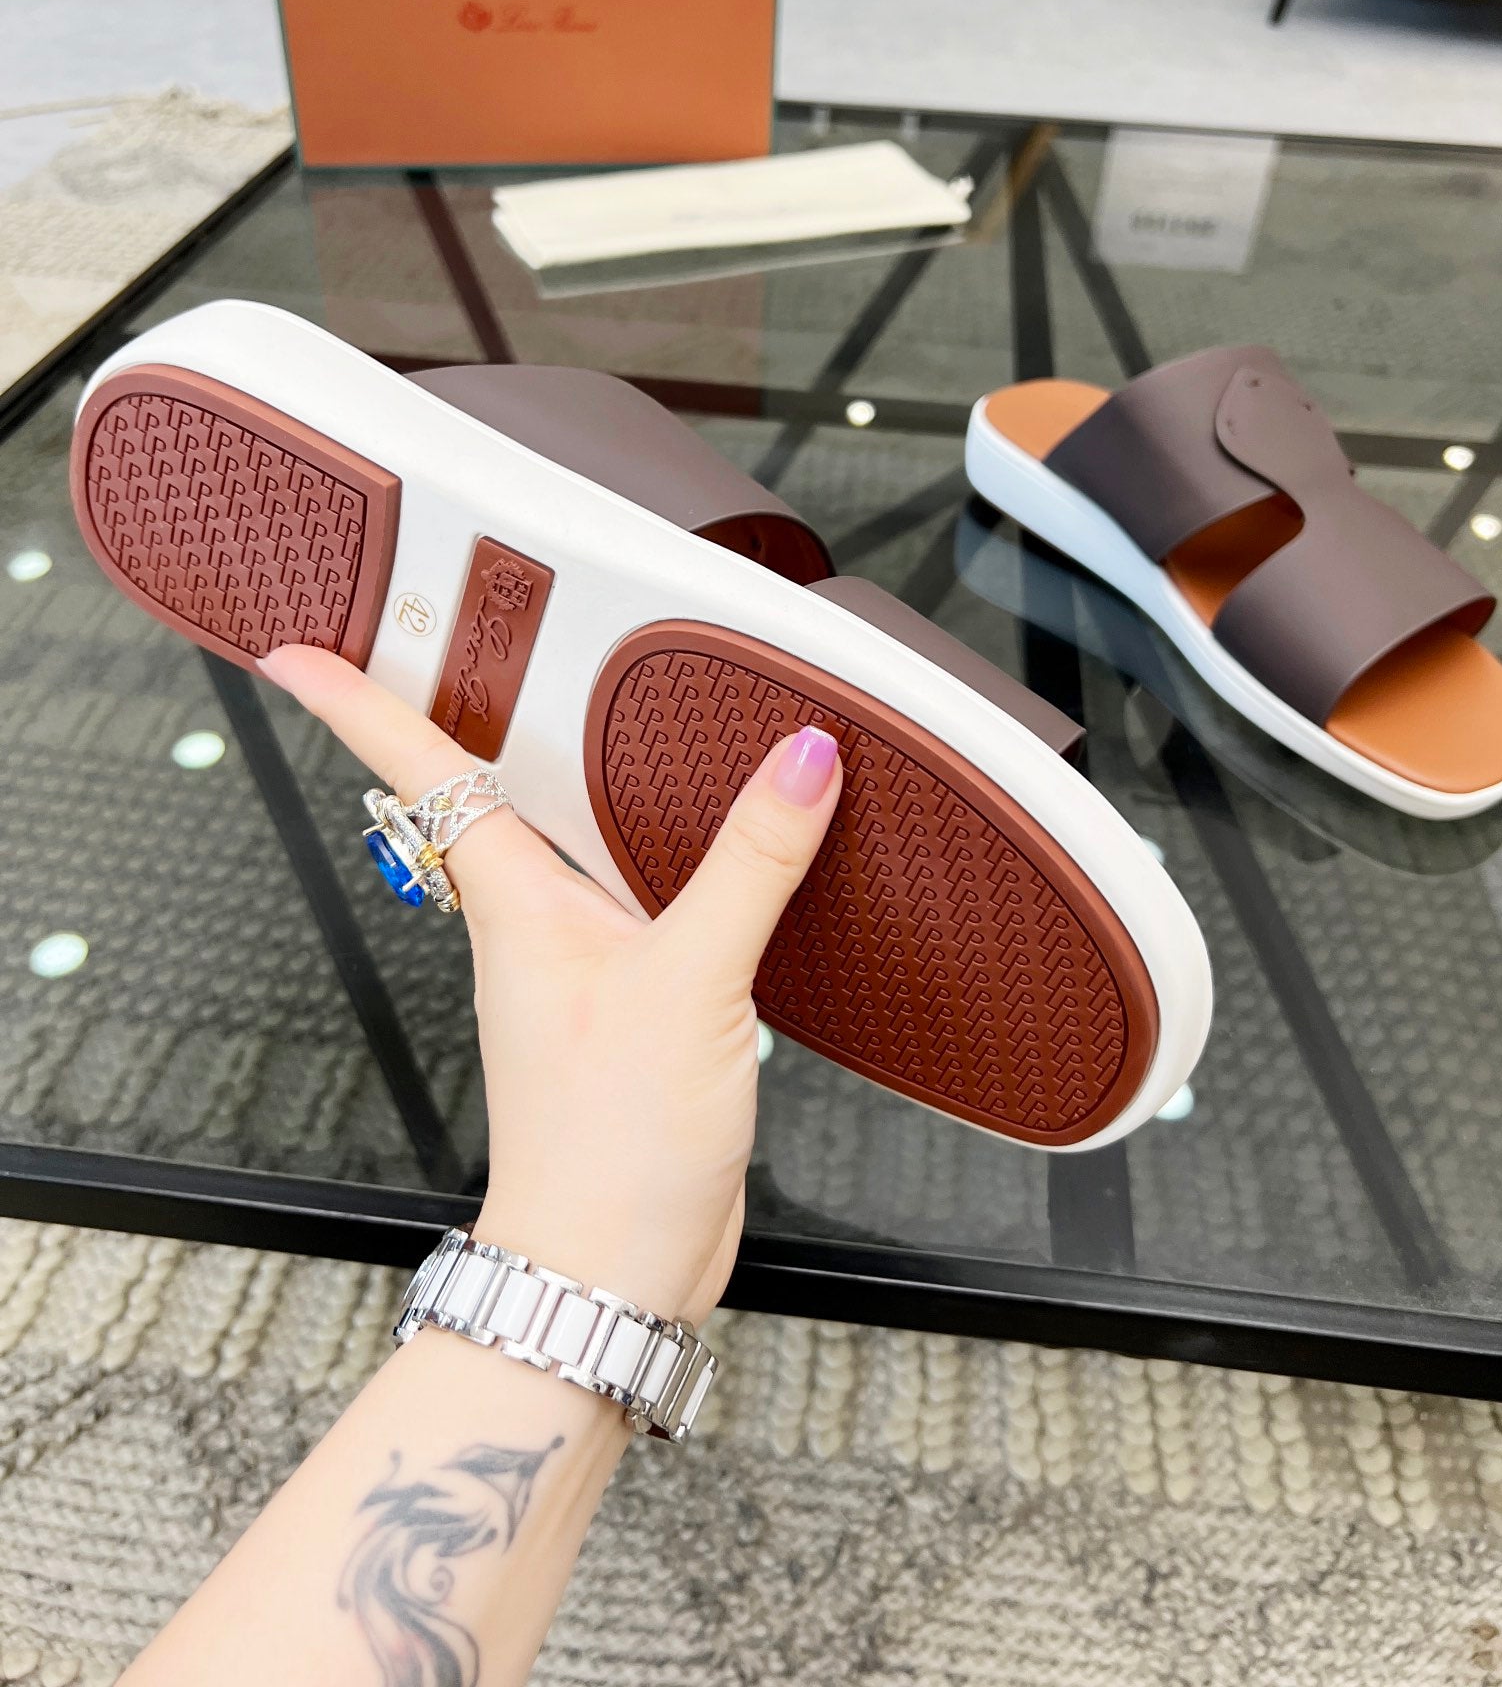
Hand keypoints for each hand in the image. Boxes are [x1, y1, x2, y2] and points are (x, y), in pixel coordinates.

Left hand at [260, 646, 841, 1324]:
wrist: (608, 1269)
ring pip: (562, 837)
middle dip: (463, 709)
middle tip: (451, 631)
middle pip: (482, 789)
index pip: (418, 770)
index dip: (355, 702)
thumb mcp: (688, 984)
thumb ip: (747, 865)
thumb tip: (799, 762)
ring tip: (581, 703)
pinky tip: (702, 843)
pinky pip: (633, 894)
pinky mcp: (628, 1000)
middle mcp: (532, 920)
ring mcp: (575, 962)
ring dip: (568, 775)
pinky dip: (656, 850)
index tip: (302, 651)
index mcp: (515, 898)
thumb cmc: (607, 1150)